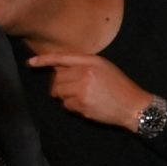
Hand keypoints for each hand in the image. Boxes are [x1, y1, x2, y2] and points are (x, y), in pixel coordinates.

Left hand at [28, 52, 156, 131]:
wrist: (135, 106)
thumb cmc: (120, 87)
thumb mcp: (105, 69)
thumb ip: (84, 65)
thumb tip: (59, 69)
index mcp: (92, 61)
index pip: (62, 58)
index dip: (44, 60)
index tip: (30, 63)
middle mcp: (86, 73)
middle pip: (57, 78)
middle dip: (61, 85)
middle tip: (75, 90)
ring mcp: (83, 89)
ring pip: (59, 92)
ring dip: (66, 96)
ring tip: (82, 98)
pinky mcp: (82, 104)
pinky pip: (66, 105)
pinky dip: (73, 107)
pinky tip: (87, 106)